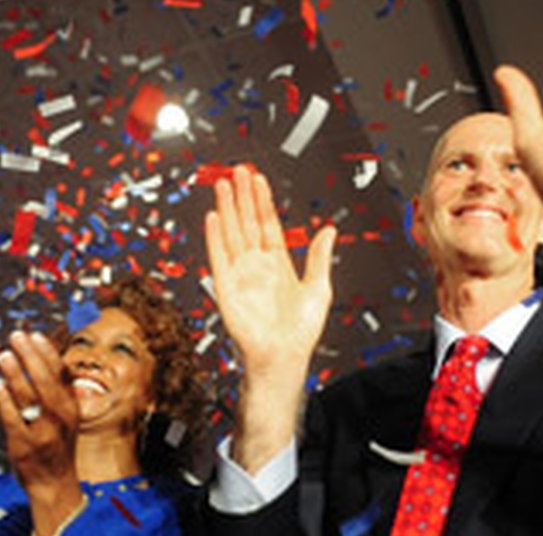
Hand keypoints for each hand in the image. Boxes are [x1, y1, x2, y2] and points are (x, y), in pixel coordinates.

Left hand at [0, 332, 81, 507]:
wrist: (55, 484)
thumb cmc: (57, 447)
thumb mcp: (67, 418)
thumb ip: (58, 393)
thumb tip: (44, 360)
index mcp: (71, 407)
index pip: (62, 373)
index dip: (48, 352)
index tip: (35, 335)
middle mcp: (61, 416)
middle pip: (45, 379)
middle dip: (30, 355)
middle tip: (17, 337)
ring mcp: (44, 431)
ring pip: (29, 396)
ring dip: (15, 373)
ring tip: (4, 355)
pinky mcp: (25, 444)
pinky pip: (13, 418)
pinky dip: (5, 400)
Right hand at [206, 165, 336, 375]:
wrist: (283, 358)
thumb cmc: (301, 331)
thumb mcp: (319, 288)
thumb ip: (320, 258)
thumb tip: (329, 230)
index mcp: (278, 264)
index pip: (267, 224)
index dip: (262, 201)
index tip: (258, 179)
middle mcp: (257, 265)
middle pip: (246, 223)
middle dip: (242, 197)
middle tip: (238, 170)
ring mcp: (241, 275)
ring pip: (231, 233)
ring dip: (227, 209)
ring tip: (223, 184)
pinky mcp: (226, 288)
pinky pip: (219, 257)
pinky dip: (215, 237)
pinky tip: (214, 216)